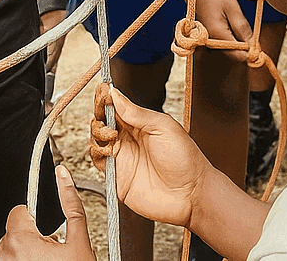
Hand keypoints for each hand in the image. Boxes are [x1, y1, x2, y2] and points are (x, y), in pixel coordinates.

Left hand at [0, 166, 94, 260]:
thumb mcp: (79, 241)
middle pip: (15, 230)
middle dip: (32, 236)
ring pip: (11, 248)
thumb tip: (63, 175)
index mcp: (21, 239)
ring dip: (25, 251)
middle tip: (51, 250)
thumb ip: (71, 206)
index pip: (19, 212)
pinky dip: (20, 260)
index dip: (35, 217)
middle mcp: (5, 254)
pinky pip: (9, 260)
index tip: (45, 228)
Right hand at [91, 86, 211, 228]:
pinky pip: (97, 162)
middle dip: (99, 113)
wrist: (190, 193)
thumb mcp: (163, 127)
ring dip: (98, 132)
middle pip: (103, 121)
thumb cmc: (185, 159)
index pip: (117, 107)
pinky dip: (96, 153)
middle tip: (103, 112)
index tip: (103, 92)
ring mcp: (122, 157)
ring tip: (111, 134)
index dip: (107, 98)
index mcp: (141, 124)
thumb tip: (116, 94)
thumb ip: (137, 113)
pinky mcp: (116, 177)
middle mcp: (129, 139)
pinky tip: (108, 150)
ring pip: (97, 139)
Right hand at [192, 0, 252, 61]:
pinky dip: (233, 38)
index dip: (251, 52)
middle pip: (234, 55)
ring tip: (245, 28)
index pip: (238, 55)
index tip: (259, 44)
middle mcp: (212, 41)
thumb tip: (253, 44)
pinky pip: (225, 43)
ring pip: (230, 49)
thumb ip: (242, 27)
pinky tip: (236, 26)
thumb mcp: (232, 8)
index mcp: (218, 35)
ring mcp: (210, 39)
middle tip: (255, 36)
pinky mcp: (210, 35)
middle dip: (246, 49)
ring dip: (240, 43)